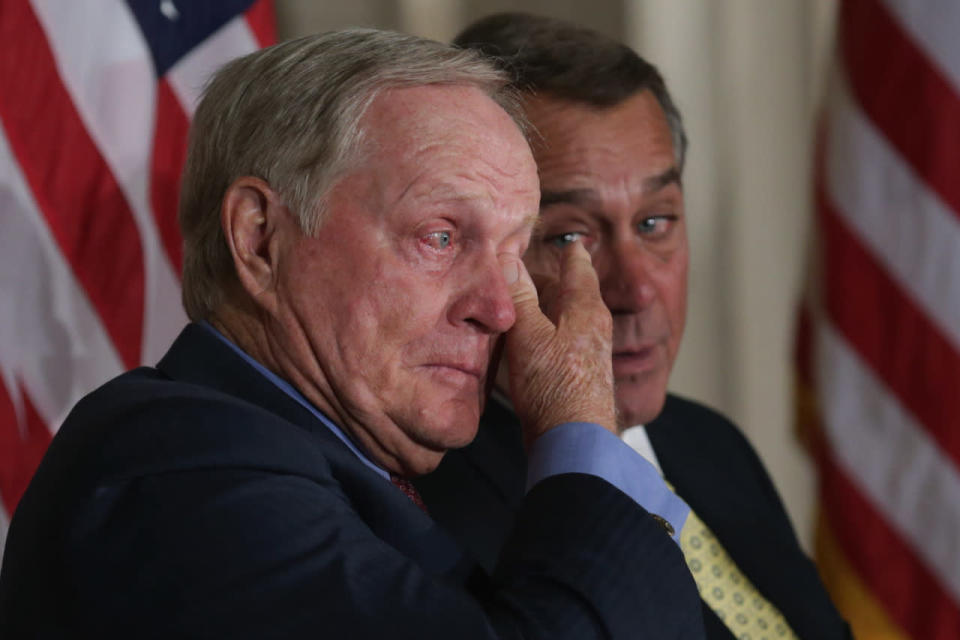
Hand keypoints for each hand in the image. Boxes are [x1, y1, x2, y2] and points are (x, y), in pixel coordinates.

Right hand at [499, 241, 615, 446]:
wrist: (573, 442)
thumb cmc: (554, 388)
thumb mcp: (528, 336)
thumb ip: (519, 297)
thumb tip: (508, 260)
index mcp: (586, 307)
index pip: (578, 265)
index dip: (566, 250)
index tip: (560, 238)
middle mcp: (593, 325)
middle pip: (568, 290)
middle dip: (545, 280)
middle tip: (517, 271)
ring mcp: (587, 350)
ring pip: (562, 316)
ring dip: (541, 308)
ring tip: (514, 305)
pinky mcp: (577, 372)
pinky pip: (558, 339)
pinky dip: (542, 332)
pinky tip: (523, 342)